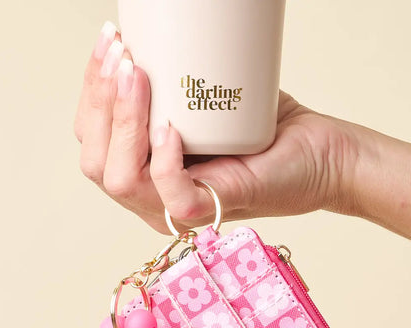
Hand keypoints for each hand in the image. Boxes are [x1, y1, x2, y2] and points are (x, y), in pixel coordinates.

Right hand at [74, 22, 362, 232]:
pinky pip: (170, 194)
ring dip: (124, 121)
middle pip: (95, 162)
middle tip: (125, 55)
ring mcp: (178, 209)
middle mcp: (152, 197)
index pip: (93, 140)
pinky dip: (164, 159)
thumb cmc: (262, 128)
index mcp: (143, 173)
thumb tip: (143, 33)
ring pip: (120, 179)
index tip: (110, 40)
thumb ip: (168, 82)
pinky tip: (170, 126)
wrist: (319, 153)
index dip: (91, 91)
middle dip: (102, 102)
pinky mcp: (210, 210)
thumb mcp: (201, 98)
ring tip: (140, 74)